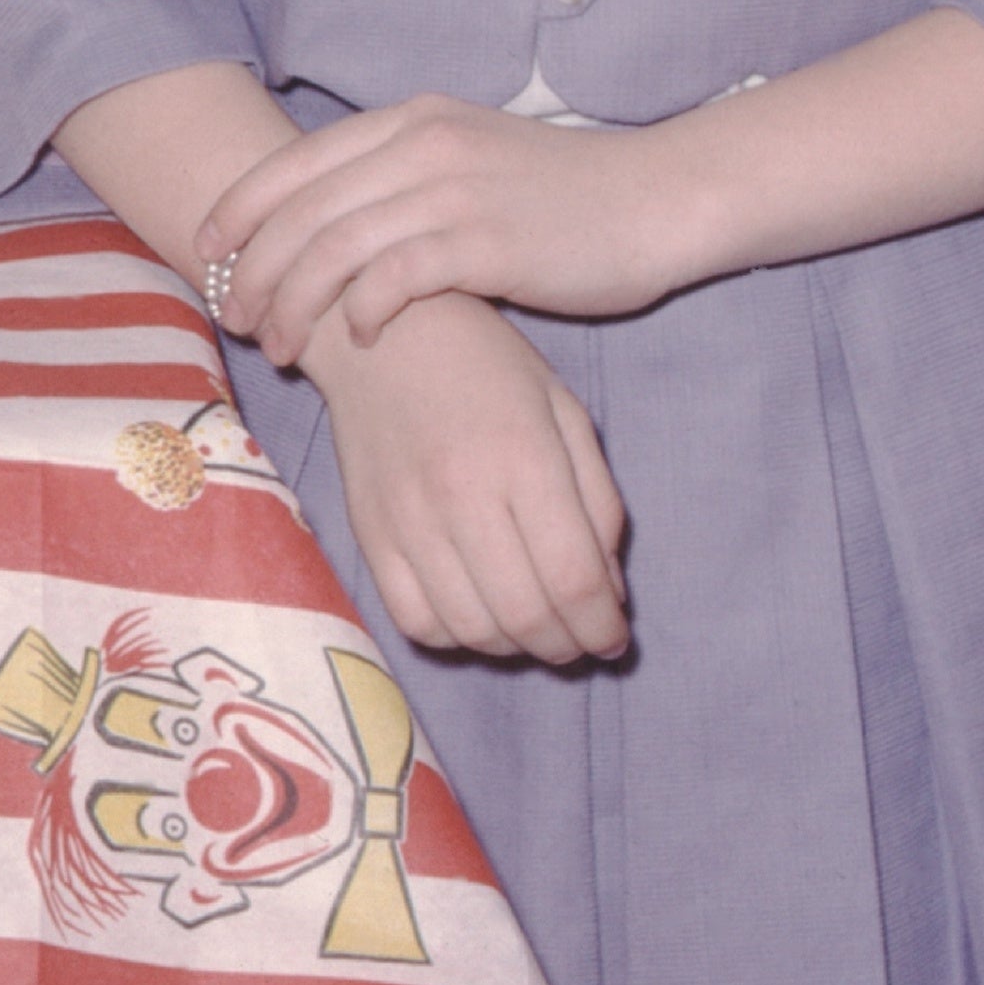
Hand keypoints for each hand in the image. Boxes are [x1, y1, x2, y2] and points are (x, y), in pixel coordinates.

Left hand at [201, 91, 694, 365]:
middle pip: (300, 209)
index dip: (239, 206)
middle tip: (235, 317)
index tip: (206, 250)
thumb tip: (331, 224)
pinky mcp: (485, 241)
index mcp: (411, 120)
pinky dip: (361, 312)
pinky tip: (359, 339)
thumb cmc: (562, 195)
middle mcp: (422, 144)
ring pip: (332, 248)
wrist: (656, 199)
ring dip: (294, 304)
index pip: (295, 161)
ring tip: (282, 346)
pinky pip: (392, 278)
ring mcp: (453, 190)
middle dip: (253, 269)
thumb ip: (403, 179)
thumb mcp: (469, 161)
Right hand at [301, 293, 629, 663]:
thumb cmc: (489, 367)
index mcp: (525, 457)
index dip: (602, 626)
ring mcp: (408, 520)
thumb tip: (610, 595)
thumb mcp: (566, 413)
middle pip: (525, 615)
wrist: (385, 334)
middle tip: (580, 642)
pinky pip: (414, 620)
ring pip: (472, 629)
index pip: (573, 577)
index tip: (614, 639)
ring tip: (534, 630)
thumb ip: (598, 504)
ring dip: (515, 649)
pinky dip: (455, 638)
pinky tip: (478, 618)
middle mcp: (463, 495)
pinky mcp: (369, 534)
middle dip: (565, 646)